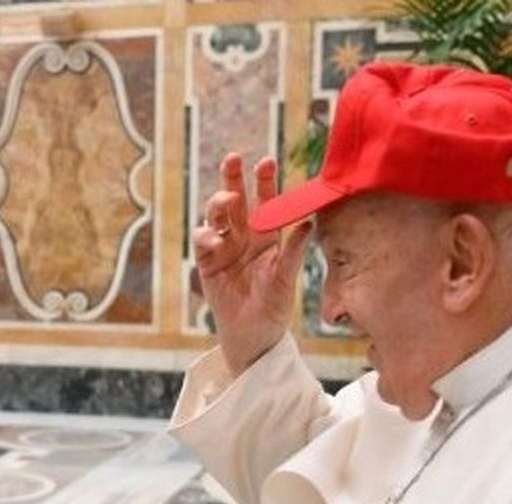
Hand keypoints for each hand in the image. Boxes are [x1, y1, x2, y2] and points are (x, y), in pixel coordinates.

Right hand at [196, 153, 313, 373]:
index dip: (264, 181)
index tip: (266, 161)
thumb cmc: (274, 307)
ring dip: (219, 203)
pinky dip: (206, 235)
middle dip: (232, 178)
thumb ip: (294, 251)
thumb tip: (309, 223)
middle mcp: (243, 237)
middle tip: (234, 159)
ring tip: (227, 201)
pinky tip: (214, 238)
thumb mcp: (286, 278)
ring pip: (216, 216)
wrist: (253, 336)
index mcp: (266, 236)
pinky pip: (202, 241)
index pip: (265, 202)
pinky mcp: (207, 264)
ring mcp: (224, 249)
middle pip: (235, 200)